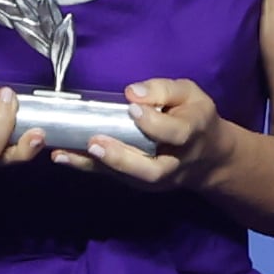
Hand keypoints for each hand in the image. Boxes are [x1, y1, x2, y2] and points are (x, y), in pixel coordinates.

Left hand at [53, 77, 229, 191]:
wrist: (209, 157)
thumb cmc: (194, 116)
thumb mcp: (189, 94)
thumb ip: (164, 90)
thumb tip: (132, 93)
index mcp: (193, 134)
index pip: (174, 133)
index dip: (152, 122)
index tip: (131, 106)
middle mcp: (175, 163)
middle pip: (151, 170)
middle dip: (121, 158)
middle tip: (95, 143)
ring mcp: (158, 179)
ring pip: (128, 178)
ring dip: (95, 166)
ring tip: (65, 153)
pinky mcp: (140, 184)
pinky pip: (114, 177)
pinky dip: (88, 167)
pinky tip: (64, 156)